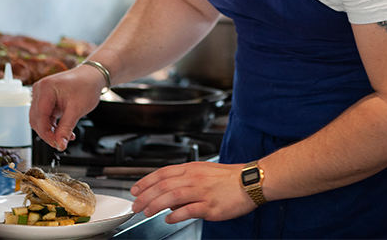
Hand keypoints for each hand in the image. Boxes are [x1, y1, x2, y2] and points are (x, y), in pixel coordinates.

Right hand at [28, 65, 102, 150]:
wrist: (92, 76)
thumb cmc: (87, 86)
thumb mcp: (77, 109)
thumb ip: (66, 128)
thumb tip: (60, 144)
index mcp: (46, 88)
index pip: (40, 116)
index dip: (46, 133)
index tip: (56, 144)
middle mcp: (40, 89)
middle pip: (36, 119)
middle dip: (48, 133)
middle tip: (61, 143)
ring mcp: (41, 94)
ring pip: (39, 119)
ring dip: (50, 130)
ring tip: (65, 136)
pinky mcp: (45, 99)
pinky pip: (44, 116)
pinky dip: (53, 125)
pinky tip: (63, 130)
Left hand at [129, 162, 257, 223]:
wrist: (251, 181)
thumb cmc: (229, 178)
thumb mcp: (204, 172)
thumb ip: (185, 180)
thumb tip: (168, 194)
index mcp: (192, 168)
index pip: (162, 173)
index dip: (145, 181)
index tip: (135, 189)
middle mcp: (195, 178)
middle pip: (163, 185)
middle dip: (145, 196)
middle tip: (136, 205)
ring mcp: (202, 192)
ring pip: (172, 196)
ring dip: (155, 204)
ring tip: (146, 211)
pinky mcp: (210, 205)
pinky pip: (189, 210)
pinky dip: (176, 215)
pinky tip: (168, 218)